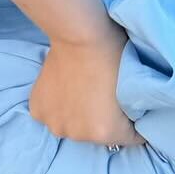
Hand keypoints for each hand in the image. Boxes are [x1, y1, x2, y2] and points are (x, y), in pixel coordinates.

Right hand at [29, 20, 144, 147]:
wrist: (80, 35)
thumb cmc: (114, 57)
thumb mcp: (137, 91)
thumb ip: (134, 114)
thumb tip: (133, 120)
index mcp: (105, 132)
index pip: (132, 138)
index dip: (137, 121)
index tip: (134, 108)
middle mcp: (78, 135)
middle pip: (100, 134)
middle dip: (105, 119)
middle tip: (105, 95)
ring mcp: (54, 123)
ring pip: (75, 126)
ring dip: (79, 116)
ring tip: (83, 92)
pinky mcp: (38, 110)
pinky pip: (54, 115)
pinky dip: (60, 106)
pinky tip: (65, 89)